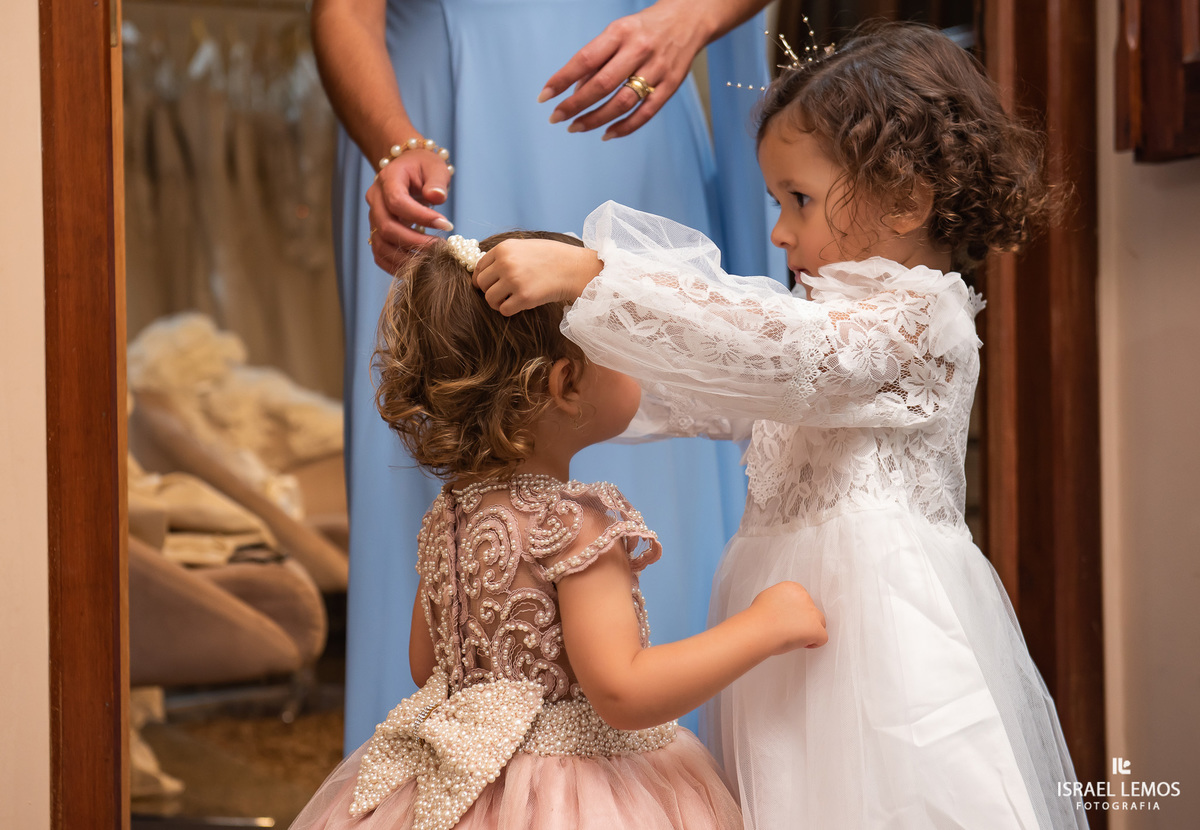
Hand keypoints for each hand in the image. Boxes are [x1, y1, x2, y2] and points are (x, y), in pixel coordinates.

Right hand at [366, 148, 453, 271]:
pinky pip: (380, 255)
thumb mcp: (435, 166)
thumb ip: (437, 181)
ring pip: (381, 245)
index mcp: (388, 179)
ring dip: (407, 257)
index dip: (421, 217)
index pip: (398, 202)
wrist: (407, 169)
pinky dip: (396, 265)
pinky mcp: (377, 232)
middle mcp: (375, 200)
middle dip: (416, 242)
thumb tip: (436, 197)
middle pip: (387, 227)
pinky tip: (418, 267)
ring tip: (432, 259)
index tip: (447, 225)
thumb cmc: (424, 167)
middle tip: (442, 247)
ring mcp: (373, 218)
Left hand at [473, 239, 601, 315]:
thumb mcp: (525, 247)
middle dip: (489, 291)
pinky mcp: (524, 298)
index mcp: (504, 249)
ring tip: (510, 300)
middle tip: (502, 294)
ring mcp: (514, 281)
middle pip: (482, 284)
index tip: (489, 285)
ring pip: (489, 299)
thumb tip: (486, 272)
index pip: (479, 267)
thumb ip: (505, 256)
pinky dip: (509, 310)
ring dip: (497, 303)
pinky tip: (519, 304)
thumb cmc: (552, 257)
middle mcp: (506, 263)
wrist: (574, 268)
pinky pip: (504, 310)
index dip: (483, 278)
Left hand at [539, 0, 709, 139]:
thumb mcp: (618, 32)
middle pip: (602, 84)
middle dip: (575, 105)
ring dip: (595, 119)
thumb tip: (575, 92)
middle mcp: (639, 50)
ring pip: (622, 102)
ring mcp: (657, 69)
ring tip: (576, 127)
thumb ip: (598, 60)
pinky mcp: (670, 86)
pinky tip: (607, 134)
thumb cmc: (645, 28)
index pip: (585, 59)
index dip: (562, 80)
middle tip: (556, 118)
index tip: (544, 96)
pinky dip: (624, 127)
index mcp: (620, 32)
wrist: (689, 19)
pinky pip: (645, 113)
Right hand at [749, 582, 828, 654]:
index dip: (797, 611)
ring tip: (796, 636)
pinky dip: (814, 643)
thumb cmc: (758, 618)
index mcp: (792, 588)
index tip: (789, 618)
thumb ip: (780, 600)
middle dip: (804, 620)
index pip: (802, 599)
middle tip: (792, 629)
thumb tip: (783, 608)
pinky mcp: (816, 628)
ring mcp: (811, 613)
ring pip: (820, 622)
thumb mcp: (767, 598)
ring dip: (811, 630)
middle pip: (812, 610)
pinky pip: (823, 638)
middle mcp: (804, 598)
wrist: (758, 629)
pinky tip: (802, 644)